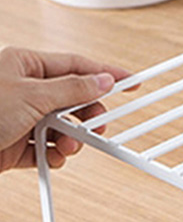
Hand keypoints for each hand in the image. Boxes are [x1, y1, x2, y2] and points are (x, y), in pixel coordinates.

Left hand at [0, 47, 131, 171]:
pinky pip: (45, 148)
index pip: (76, 65)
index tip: (130, 82)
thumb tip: (103, 81)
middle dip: (86, 116)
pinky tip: (52, 156)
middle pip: (72, 100)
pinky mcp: (13, 144)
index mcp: (24, 65)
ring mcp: (18, 117)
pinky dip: (53, 155)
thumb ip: (73, 88)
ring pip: (61, 127)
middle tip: (97, 125)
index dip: (106, 74)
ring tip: (69, 145)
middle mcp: (22, 89)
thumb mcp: (31, 95)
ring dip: (70, 140)